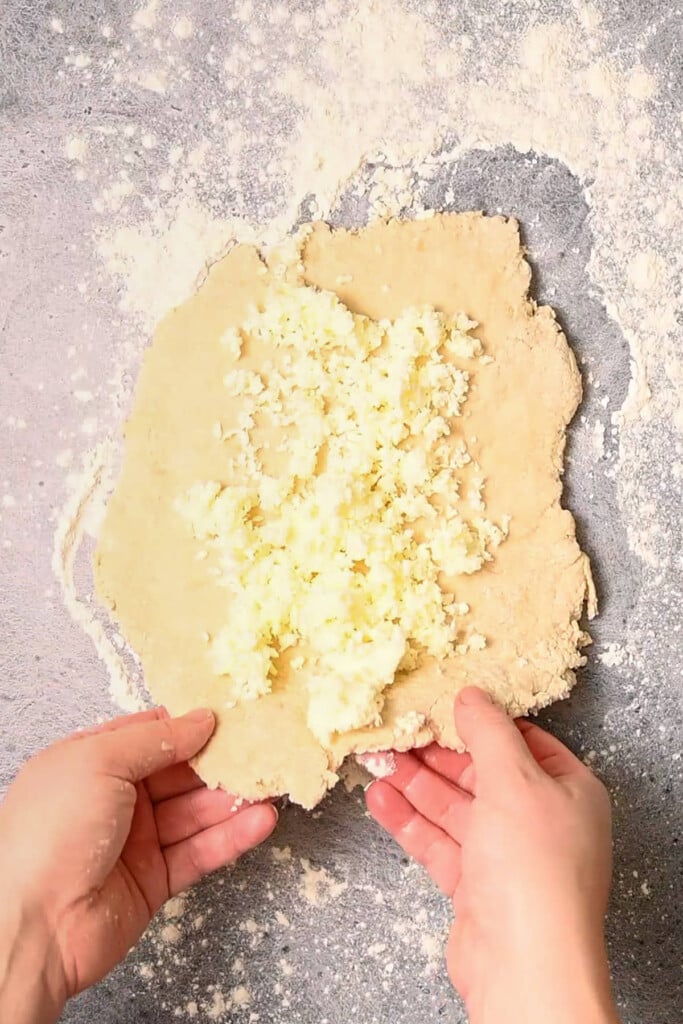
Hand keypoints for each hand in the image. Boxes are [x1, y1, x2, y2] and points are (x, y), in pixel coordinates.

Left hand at [0, 708, 277, 1023]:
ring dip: (234, 799)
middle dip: (221, 762)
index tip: (231, 715)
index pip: (151, 734)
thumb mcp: (99, 762)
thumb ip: (157, 739)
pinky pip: (200, 851)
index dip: (190, 725)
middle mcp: (114, 798)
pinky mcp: (155, 879)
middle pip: (180, 772)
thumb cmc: (51, 832)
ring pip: (196, 811)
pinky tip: (261, 820)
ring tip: (273, 784)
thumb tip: (201, 719)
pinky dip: (232, 836)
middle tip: (264, 749)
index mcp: (92, 762)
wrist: (33, 927)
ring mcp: (135, 840)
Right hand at [366, 687, 618, 1023]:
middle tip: (397, 730)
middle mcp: (540, 821)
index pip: (523, 741)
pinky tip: (381, 799)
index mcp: (568, 790)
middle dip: (436, 754)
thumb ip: (488, 732)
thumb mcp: (513, 780)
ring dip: (414, 785)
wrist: (524, 965)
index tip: (444, 702)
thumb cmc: (534, 870)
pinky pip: (439, 842)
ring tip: (376, 760)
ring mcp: (507, 856)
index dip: (482, 722)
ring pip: (454, 808)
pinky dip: (409, 821)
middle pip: (481, 774)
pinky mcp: (476, 885)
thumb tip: (471, 696)